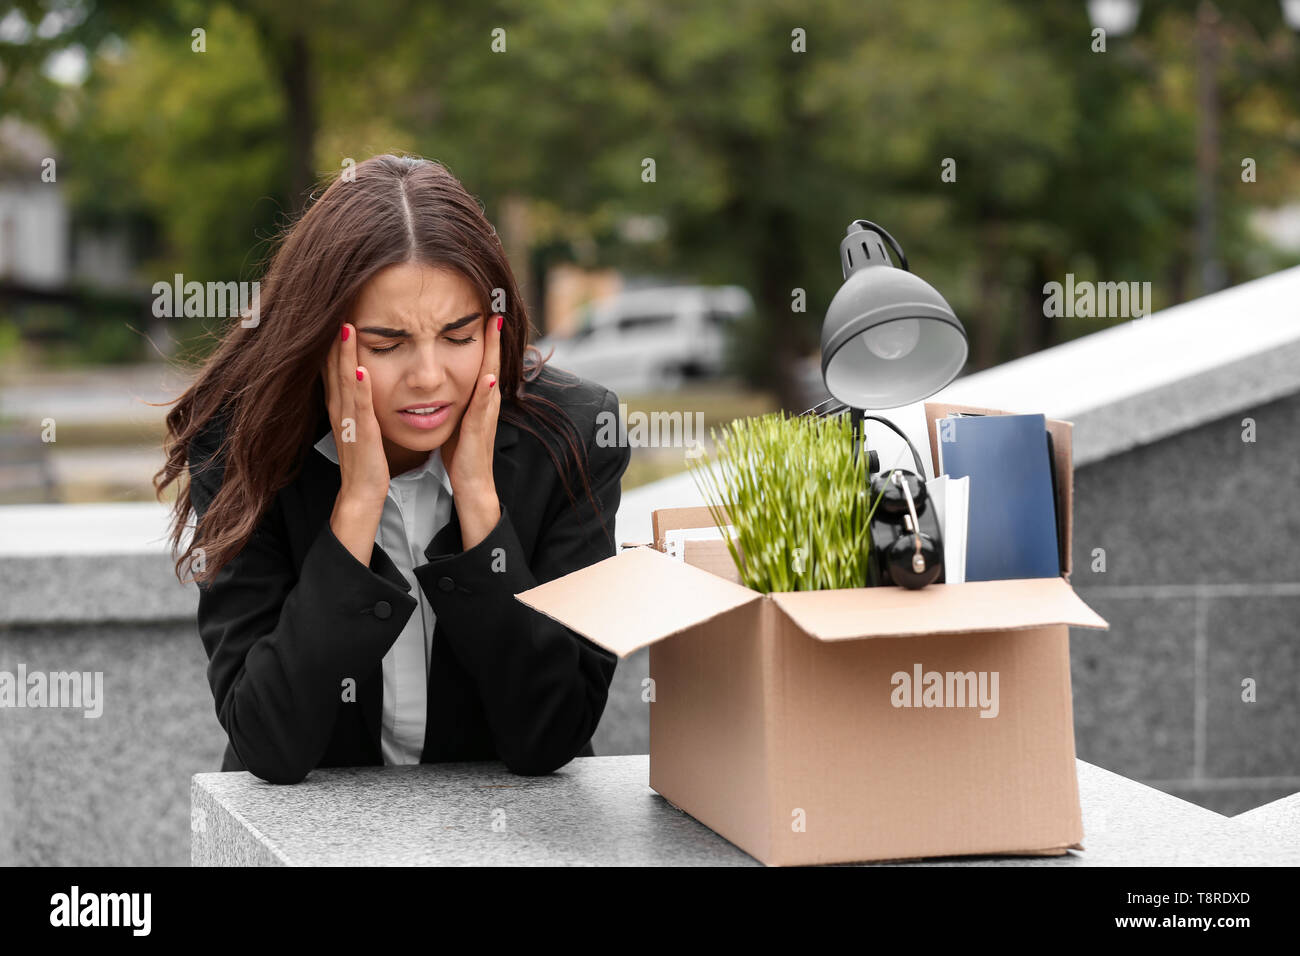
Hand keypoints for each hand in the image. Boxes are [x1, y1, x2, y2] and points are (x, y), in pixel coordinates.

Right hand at [322, 323, 388, 562]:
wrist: (362, 495)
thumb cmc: (366, 460)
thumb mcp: (360, 424)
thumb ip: (358, 403)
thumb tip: (361, 379)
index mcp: (341, 406)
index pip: (333, 367)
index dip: (332, 342)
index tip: (337, 312)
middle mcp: (340, 410)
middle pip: (333, 368)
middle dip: (333, 339)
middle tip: (335, 306)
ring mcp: (348, 422)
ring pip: (344, 382)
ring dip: (343, 355)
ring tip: (346, 326)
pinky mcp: (361, 436)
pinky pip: (359, 408)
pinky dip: (358, 387)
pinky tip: (360, 368)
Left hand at [442, 312, 502, 548]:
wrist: (472, 487)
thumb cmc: (461, 455)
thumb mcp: (457, 419)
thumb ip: (455, 400)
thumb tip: (442, 381)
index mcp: (478, 399)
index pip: (481, 361)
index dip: (485, 339)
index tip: (485, 312)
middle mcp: (485, 403)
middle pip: (492, 362)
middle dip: (494, 337)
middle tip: (497, 308)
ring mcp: (484, 417)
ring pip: (490, 378)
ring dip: (494, 354)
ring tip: (495, 328)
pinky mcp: (478, 433)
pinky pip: (482, 409)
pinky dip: (486, 392)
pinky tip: (488, 376)